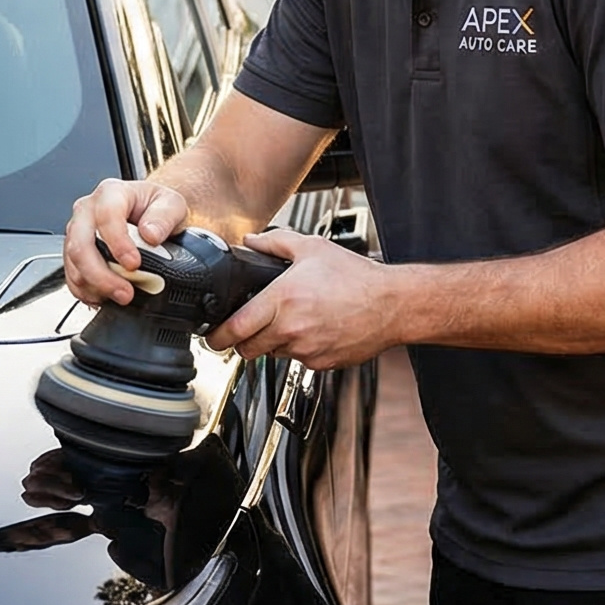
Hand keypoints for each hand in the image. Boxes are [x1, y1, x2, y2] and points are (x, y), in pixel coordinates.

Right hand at [65, 177, 189, 305]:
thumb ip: (164, 217)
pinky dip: (87, 292)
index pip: (106, 216)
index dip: (118, 244)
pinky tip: (106, 297)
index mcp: (111, 193)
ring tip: (121, 296)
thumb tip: (150, 234)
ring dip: (96, 286)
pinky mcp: (75, 254)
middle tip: (125, 292)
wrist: (148, 214)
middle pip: (80, 245)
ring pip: (73, 264)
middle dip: (101, 275)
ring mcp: (77, 233)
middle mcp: (88, 211)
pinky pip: (72, 277)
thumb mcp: (171, 205)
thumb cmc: (155, 207)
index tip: (134, 264)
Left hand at [207, 227, 401, 369]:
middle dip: (241, 342)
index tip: (212, 336)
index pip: (235, 329)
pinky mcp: (321, 363)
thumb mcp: (312, 248)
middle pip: (246, 349)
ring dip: (271, 343)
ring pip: (271, 354)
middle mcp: (292, 328)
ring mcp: (306, 349)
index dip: (217, 336)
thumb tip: (251, 241)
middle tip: (245, 330)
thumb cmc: (357, 277)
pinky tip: (312, 330)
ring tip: (290, 322)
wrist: (392, 304)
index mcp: (283, 299)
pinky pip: (297, 360)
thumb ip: (275, 243)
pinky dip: (297, 348)